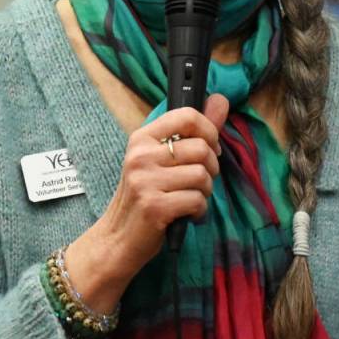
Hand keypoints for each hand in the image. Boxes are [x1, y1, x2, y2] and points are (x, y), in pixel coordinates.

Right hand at [64, 94, 229, 310]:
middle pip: (202, 148)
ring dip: (205, 192)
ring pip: (202, 175)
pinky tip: (186, 215)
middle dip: (211, 169)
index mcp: (142, 138)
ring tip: (189, 199)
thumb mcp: (161, 159)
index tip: (209, 148)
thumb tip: (222, 100)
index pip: (187, 116)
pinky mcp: (155, 206)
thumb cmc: (144, 196)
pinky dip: (199, 211)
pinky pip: (197, 200)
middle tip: (198, 182)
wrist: (117, 239)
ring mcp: (145, 181)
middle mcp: (141, 156)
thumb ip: (194, 130)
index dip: (209, 131)